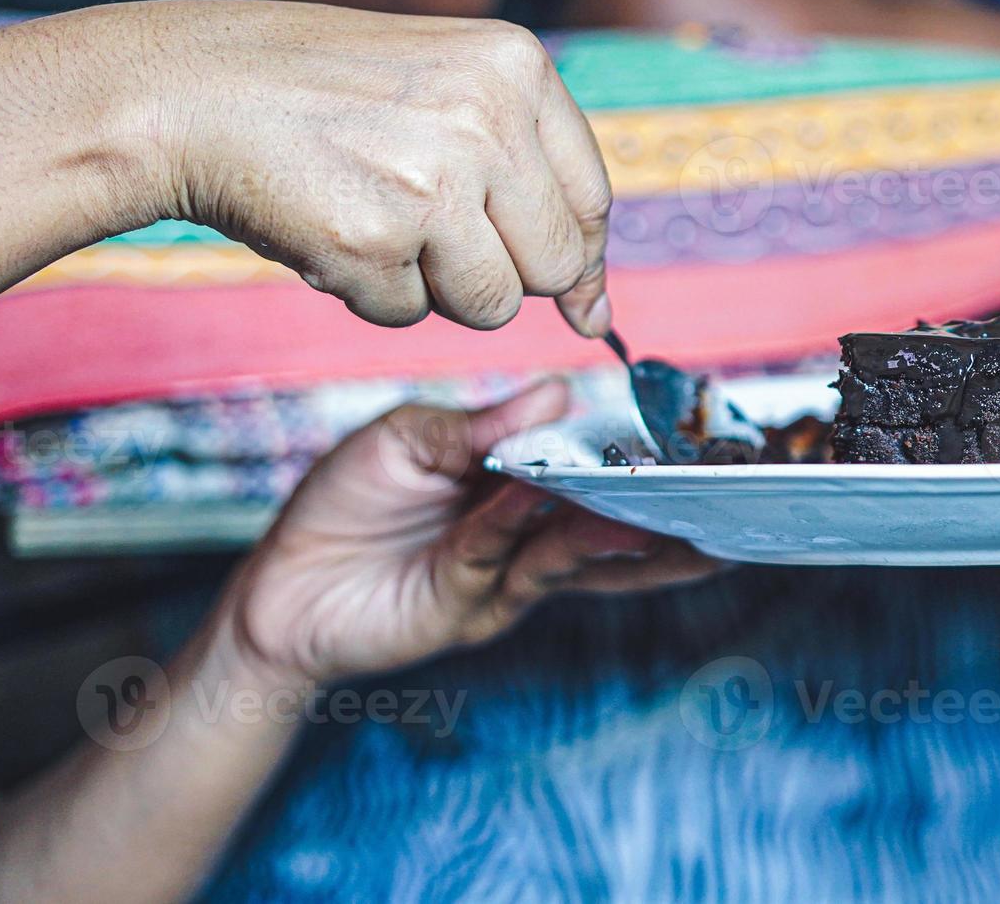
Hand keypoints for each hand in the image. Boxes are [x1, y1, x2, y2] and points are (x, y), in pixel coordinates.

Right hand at [137, 0, 614, 335]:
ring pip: (491, 304)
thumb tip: (596, 311)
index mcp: (516, 66)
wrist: (185, 93)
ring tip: (378, 224)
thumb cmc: (317, 95)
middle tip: (435, 240)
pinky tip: (331, 231)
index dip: (578, 257)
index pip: (592, 200)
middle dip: (502, 276)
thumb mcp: (444, 88)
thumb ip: (526, 174)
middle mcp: (487, 119)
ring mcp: (432, 182)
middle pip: (554, 266)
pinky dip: (370, 292)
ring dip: (436, 289)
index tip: (569, 291)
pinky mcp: (373, 241)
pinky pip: (409, 313)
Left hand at [217, 381, 715, 684]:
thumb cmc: (342, 506)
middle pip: (605, 512)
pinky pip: (518, 560)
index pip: (584, 457)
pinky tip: (578, 511)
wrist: (281, 591)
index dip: (632, 447)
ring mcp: (507, 572)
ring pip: (581, 547)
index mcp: (513, 477)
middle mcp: (523, 526)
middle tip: (718, 483)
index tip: (687, 432)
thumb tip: (558, 392)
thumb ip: (480, 427)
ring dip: (633, 532)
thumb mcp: (406, 440)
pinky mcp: (479, 606)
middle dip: (661, 499)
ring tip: (689, 518)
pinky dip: (544, 531)